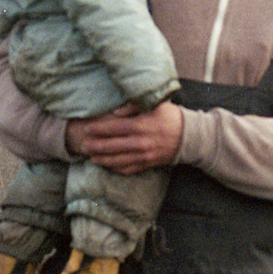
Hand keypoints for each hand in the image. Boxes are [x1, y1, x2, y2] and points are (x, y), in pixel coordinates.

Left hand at [67, 101, 182, 173]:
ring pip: (118, 160)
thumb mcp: (155, 104)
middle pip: (113, 146)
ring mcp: (144, 155)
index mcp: (141, 125)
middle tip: (83, 146)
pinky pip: (129, 169)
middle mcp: (141, 142)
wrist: (189, 136)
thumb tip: (115, 112)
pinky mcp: (148, 163)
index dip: (99, 129)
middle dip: (96, 147)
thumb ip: (134, 106)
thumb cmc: (170, 117)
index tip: (87, 129)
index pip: (114, 128)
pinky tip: (107, 166)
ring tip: (91, 158)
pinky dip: (116, 168)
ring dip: (103, 160)